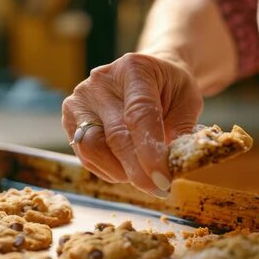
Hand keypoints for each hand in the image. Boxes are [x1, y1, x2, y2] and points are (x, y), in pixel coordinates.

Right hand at [62, 52, 202, 196]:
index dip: (150, 151)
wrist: (150, 77)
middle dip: (137, 170)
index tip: (163, 179)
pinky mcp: (70, 120)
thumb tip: (175, 163)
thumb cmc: (170, 88)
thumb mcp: (188, 101)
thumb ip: (182, 129)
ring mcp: (81, 100)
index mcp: (133, 69)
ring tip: (144, 176)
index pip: (139, 114)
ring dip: (121, 172)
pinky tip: (128, 169)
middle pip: (114, 136)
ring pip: (92, 149)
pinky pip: (85, 155)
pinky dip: (109, 170)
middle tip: (158, 189)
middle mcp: (100, 81)